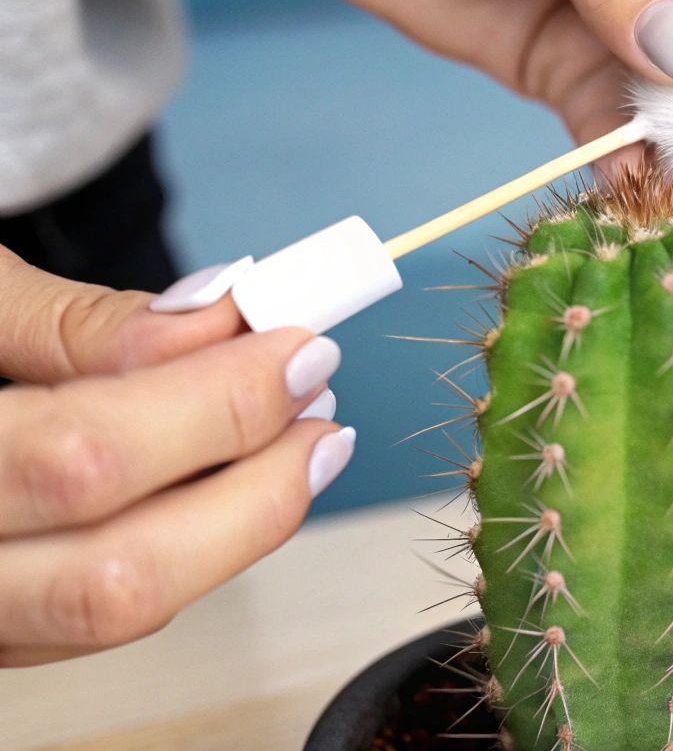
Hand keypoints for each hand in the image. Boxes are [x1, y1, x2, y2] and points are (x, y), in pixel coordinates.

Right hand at [0, 250, 350, 666]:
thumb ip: (80, 324)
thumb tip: (218, 329)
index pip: (81, 461)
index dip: (215, 406)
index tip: (299, 344)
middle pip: (114, 578)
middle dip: (252, 490)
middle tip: (319, 399)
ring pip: (115, 617)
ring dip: (238, 527)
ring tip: (300, 437)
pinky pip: (95, 619)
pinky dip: (184, 548)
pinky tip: (229, 482)